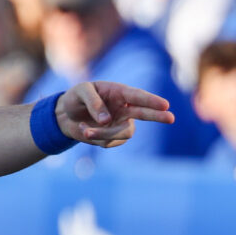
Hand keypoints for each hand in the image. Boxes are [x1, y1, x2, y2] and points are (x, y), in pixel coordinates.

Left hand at [57, 81, 174, 147]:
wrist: (64, 115)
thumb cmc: (76, 98)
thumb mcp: (80, 93)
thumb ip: (93, 102)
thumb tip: (106, 121)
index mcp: (119, 92)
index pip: (137, 96)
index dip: (151, 100)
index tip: (165, 105)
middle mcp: (124, 108)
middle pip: (145, 113)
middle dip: (157, 115)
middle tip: (171, 118)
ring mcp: (121, 123)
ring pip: (123, 133)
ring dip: (103, 134)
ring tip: (85, 130)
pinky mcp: (113, 137)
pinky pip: (110, 143)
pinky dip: (95, 138)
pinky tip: (84, 130)